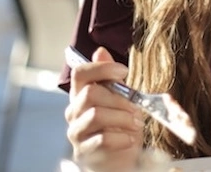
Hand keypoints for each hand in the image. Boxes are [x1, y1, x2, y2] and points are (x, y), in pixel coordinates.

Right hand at [65, 47, 143, 171]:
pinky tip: (130, 139)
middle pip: (90, 93)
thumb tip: (100, 51)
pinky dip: (121, 138)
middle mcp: (74, 112)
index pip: (80, 73)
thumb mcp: (121, 99)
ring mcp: (76, 132)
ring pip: (96, 115)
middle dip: (119, 98)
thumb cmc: (120, 127)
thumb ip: (111, 78)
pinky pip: (101, 139)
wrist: (121, 159)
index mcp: (82, 95)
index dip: (101, 68)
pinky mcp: (83, 152)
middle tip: (137, 107)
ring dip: (122, 118)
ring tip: (136, 123)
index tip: (124, 71)